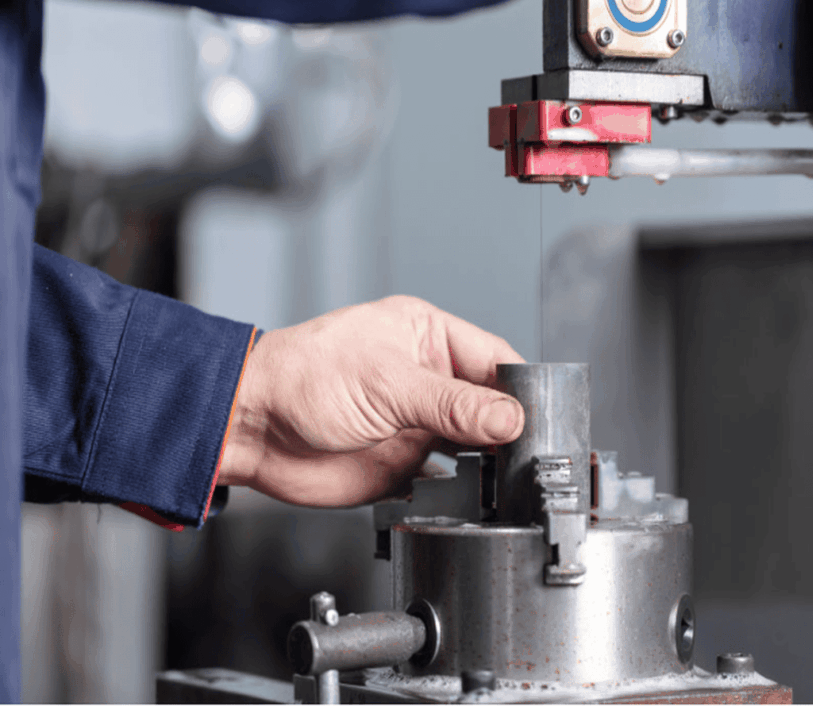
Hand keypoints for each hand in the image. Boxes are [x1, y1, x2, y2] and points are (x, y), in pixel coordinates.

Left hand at [217, 295, 525, 506]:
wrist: (252, 428)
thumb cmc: (303, 379)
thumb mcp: (389, 384)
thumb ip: (453, 405)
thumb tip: (509, 418)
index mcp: (428, 338)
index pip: (493, 359)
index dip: (519, 388)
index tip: (540, 415)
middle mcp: (427, 380)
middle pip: (489, 405)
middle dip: (509, 428)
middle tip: (526, 452)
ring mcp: (417, 423)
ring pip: (474, 445)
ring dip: (488, 461)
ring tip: (501, 474)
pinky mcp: (404, 465)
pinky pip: (447, 480)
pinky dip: (461, 490)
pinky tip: (468, 494)